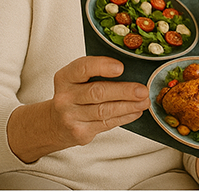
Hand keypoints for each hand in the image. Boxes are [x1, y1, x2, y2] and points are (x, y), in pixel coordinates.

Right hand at [8, 56, 149, 161]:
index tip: (121, 67)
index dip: (102, 66)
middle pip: (97, 92)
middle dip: (124, 91)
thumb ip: (98, 72)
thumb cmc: (74, 95)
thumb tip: (133, 70)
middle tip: (142, 90)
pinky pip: (107, 124)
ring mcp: (71, 117)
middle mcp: (65, 97)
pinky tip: (136, 111)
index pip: (82, 68)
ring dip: (129, 106)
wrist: (54, 123)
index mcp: (64, 78)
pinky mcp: (80, 133)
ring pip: (104, 110)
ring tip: (144, 101)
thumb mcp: (77, 79)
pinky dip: (125, 117)